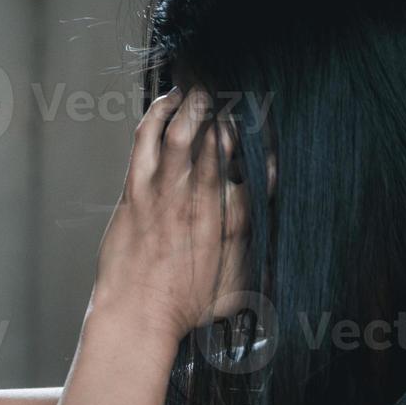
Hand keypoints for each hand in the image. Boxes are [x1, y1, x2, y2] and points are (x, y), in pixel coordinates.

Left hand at [93, 88, 248, 338]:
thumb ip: (251, 261)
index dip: (263, 147)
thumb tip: (268, 255)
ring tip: (200, 87)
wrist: (140, 317)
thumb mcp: (235, 290)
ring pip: (186, 133)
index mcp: (235, 221)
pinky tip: (167, 102)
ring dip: (195, 104)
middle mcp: (205, 201)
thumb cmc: (183, 310)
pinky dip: (159, 114)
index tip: (262, 135)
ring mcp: (169, 193)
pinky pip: (149, 140)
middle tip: (227, 91)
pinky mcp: (138, 191)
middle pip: (223, 141)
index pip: (259, 171)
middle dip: (227, 110)